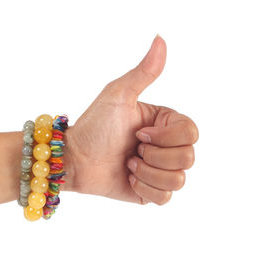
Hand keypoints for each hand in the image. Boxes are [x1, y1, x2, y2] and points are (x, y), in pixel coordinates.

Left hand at [63, 35, 198, 204]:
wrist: (76, 159)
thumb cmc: (95, 125)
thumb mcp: (119, 95)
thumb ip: (144, 71)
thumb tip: (160, 39)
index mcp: (165, 123)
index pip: (191, 133)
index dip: (166, 137)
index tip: (140, 133)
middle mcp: (167, 146)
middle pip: (188, 158)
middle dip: (154, 156)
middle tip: (132, 149)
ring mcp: (160, 170)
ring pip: (179, 180)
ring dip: (148, 172)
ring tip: (128, 164)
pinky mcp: (152, 192)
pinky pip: (166, 198)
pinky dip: (144, 189)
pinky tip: (129, 178)